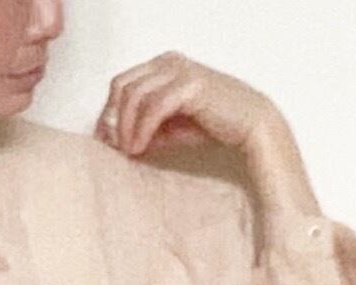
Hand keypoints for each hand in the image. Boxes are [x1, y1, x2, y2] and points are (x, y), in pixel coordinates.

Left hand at [93, 53, 277, 158]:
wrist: (251, 124)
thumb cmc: (213, 124)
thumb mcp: (171, 128)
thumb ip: (146, 129)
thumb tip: (117, 141)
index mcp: (163, 65)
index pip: (123, 82)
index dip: (109, 112)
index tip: (104, 139)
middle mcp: (168, 62)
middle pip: (123, 86)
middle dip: (113, 119)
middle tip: (114, 148)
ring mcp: (179, 70)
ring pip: (135, 95)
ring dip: (126, 127)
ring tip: (129, 151)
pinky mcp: (190, 85)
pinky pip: (153, 107)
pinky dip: (141, 130)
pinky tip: (139, 148)